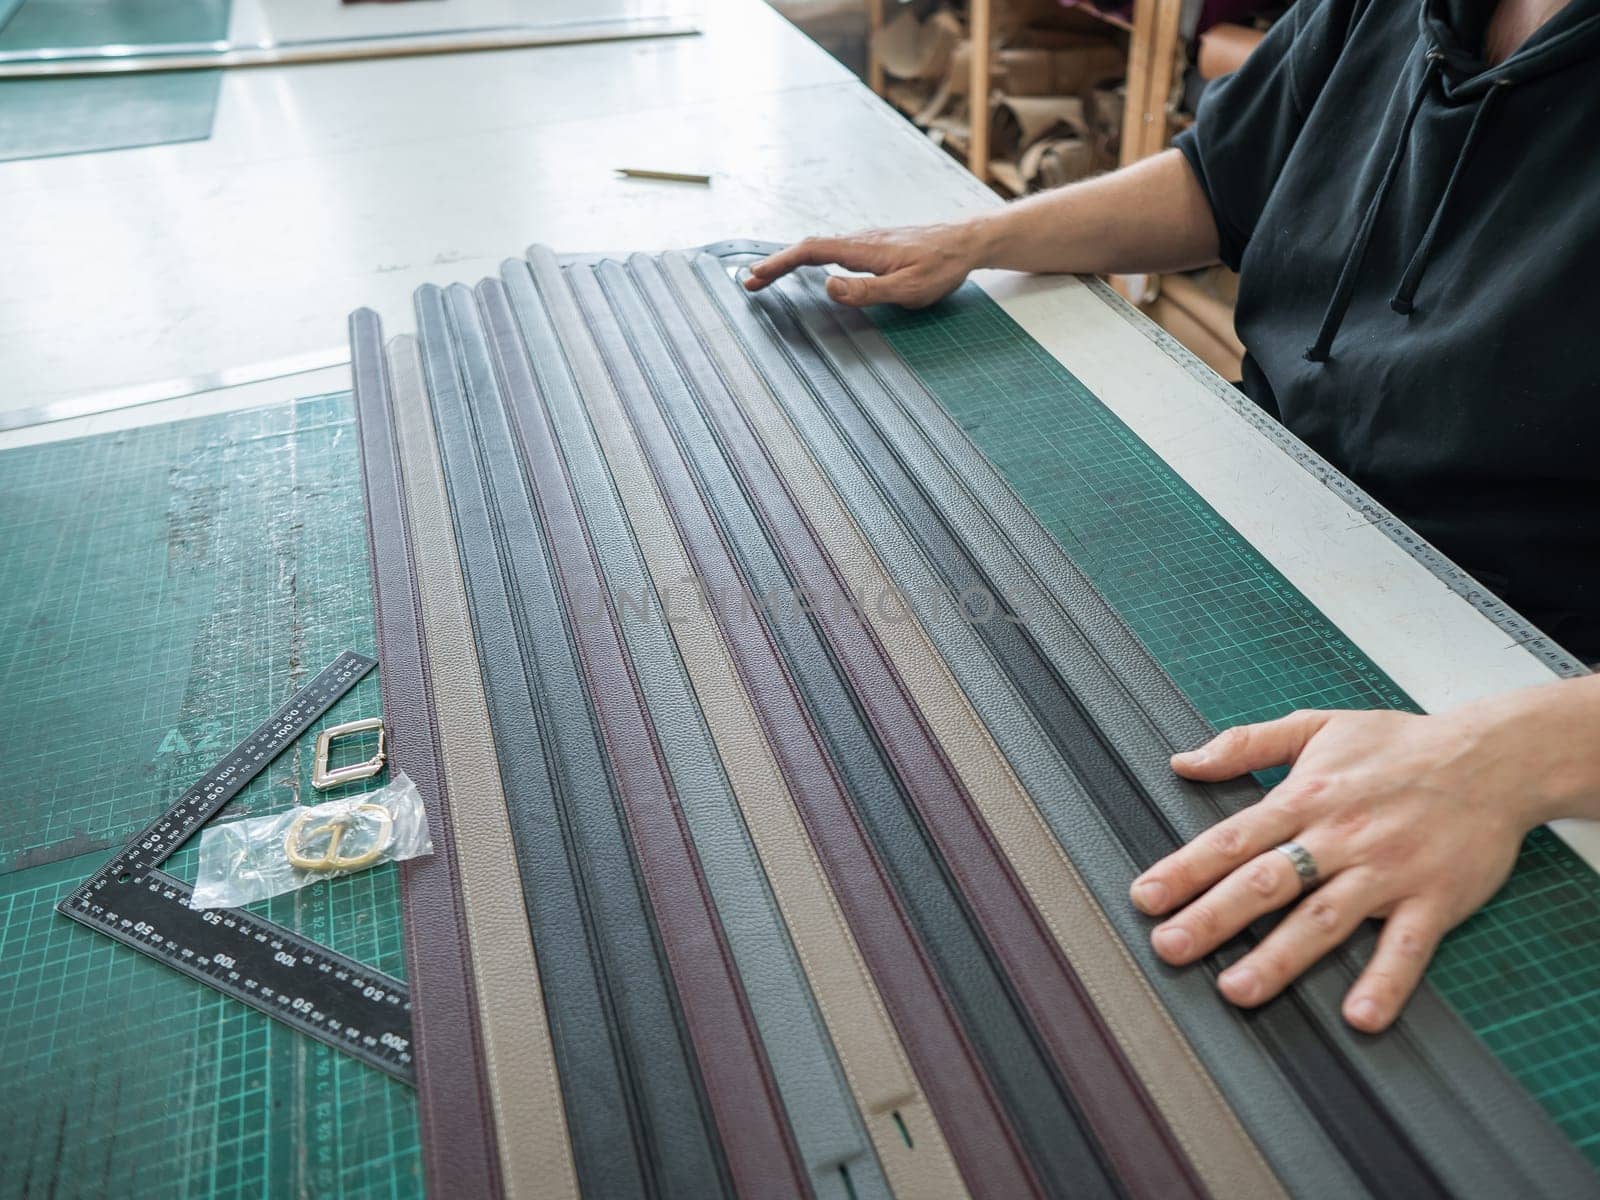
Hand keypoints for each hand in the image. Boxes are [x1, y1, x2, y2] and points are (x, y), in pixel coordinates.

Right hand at [742, 223, 982, 307]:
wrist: (967, 242)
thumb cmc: (941, 267)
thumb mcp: (908, 289)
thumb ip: (867, 290)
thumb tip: (827, 286)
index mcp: (863, 250)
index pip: (811, 253)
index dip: (780, 264)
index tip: (757, 278)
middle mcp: (860, 240)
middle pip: (808, 248)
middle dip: (776, 264)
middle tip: (751, 282)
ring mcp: (867, 241)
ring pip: (819, 247)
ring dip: (791, 261)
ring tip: (770, 276)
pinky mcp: (875, 245)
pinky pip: (833, 249)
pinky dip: (810, 258)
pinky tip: (808, 267)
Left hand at [1128, 702, 1573, 1032]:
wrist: (1491, 758)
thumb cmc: (1399, 746)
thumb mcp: (1317, 726)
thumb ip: (1246, 744)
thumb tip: (1184, 761)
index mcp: (1306, 798)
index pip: (1233, 838)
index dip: (1185, 869)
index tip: (1144, 898)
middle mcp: (1340, 837)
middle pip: (1267, 881)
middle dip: (1213, 917)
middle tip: (1169, 948)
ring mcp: (1386, 872)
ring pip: (1324, 919)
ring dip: (1280, 957)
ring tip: (1237, 990)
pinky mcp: (1434, 900)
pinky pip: (1407, 947)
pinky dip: (1385, 981)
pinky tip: (1360, 1015)